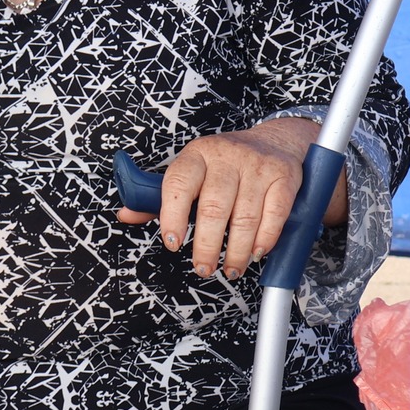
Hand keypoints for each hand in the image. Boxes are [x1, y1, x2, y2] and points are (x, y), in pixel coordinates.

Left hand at [118, 116, 349, 277]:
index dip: (172, 216)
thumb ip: (159, 197)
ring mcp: (258, 166)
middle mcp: (227, 157)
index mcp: (197, 154)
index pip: (178, 183)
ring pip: (244, 217)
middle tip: (202, 267)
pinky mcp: (284, 177)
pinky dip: (264, 240)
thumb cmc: (225, 165)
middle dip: (206, 245)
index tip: (171, 243)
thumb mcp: (191, 171)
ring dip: (236, 251)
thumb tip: (125, 215)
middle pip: (213, 207)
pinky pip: (274, 214)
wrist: (275, 141)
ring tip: (230, 268)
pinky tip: (255, 253)